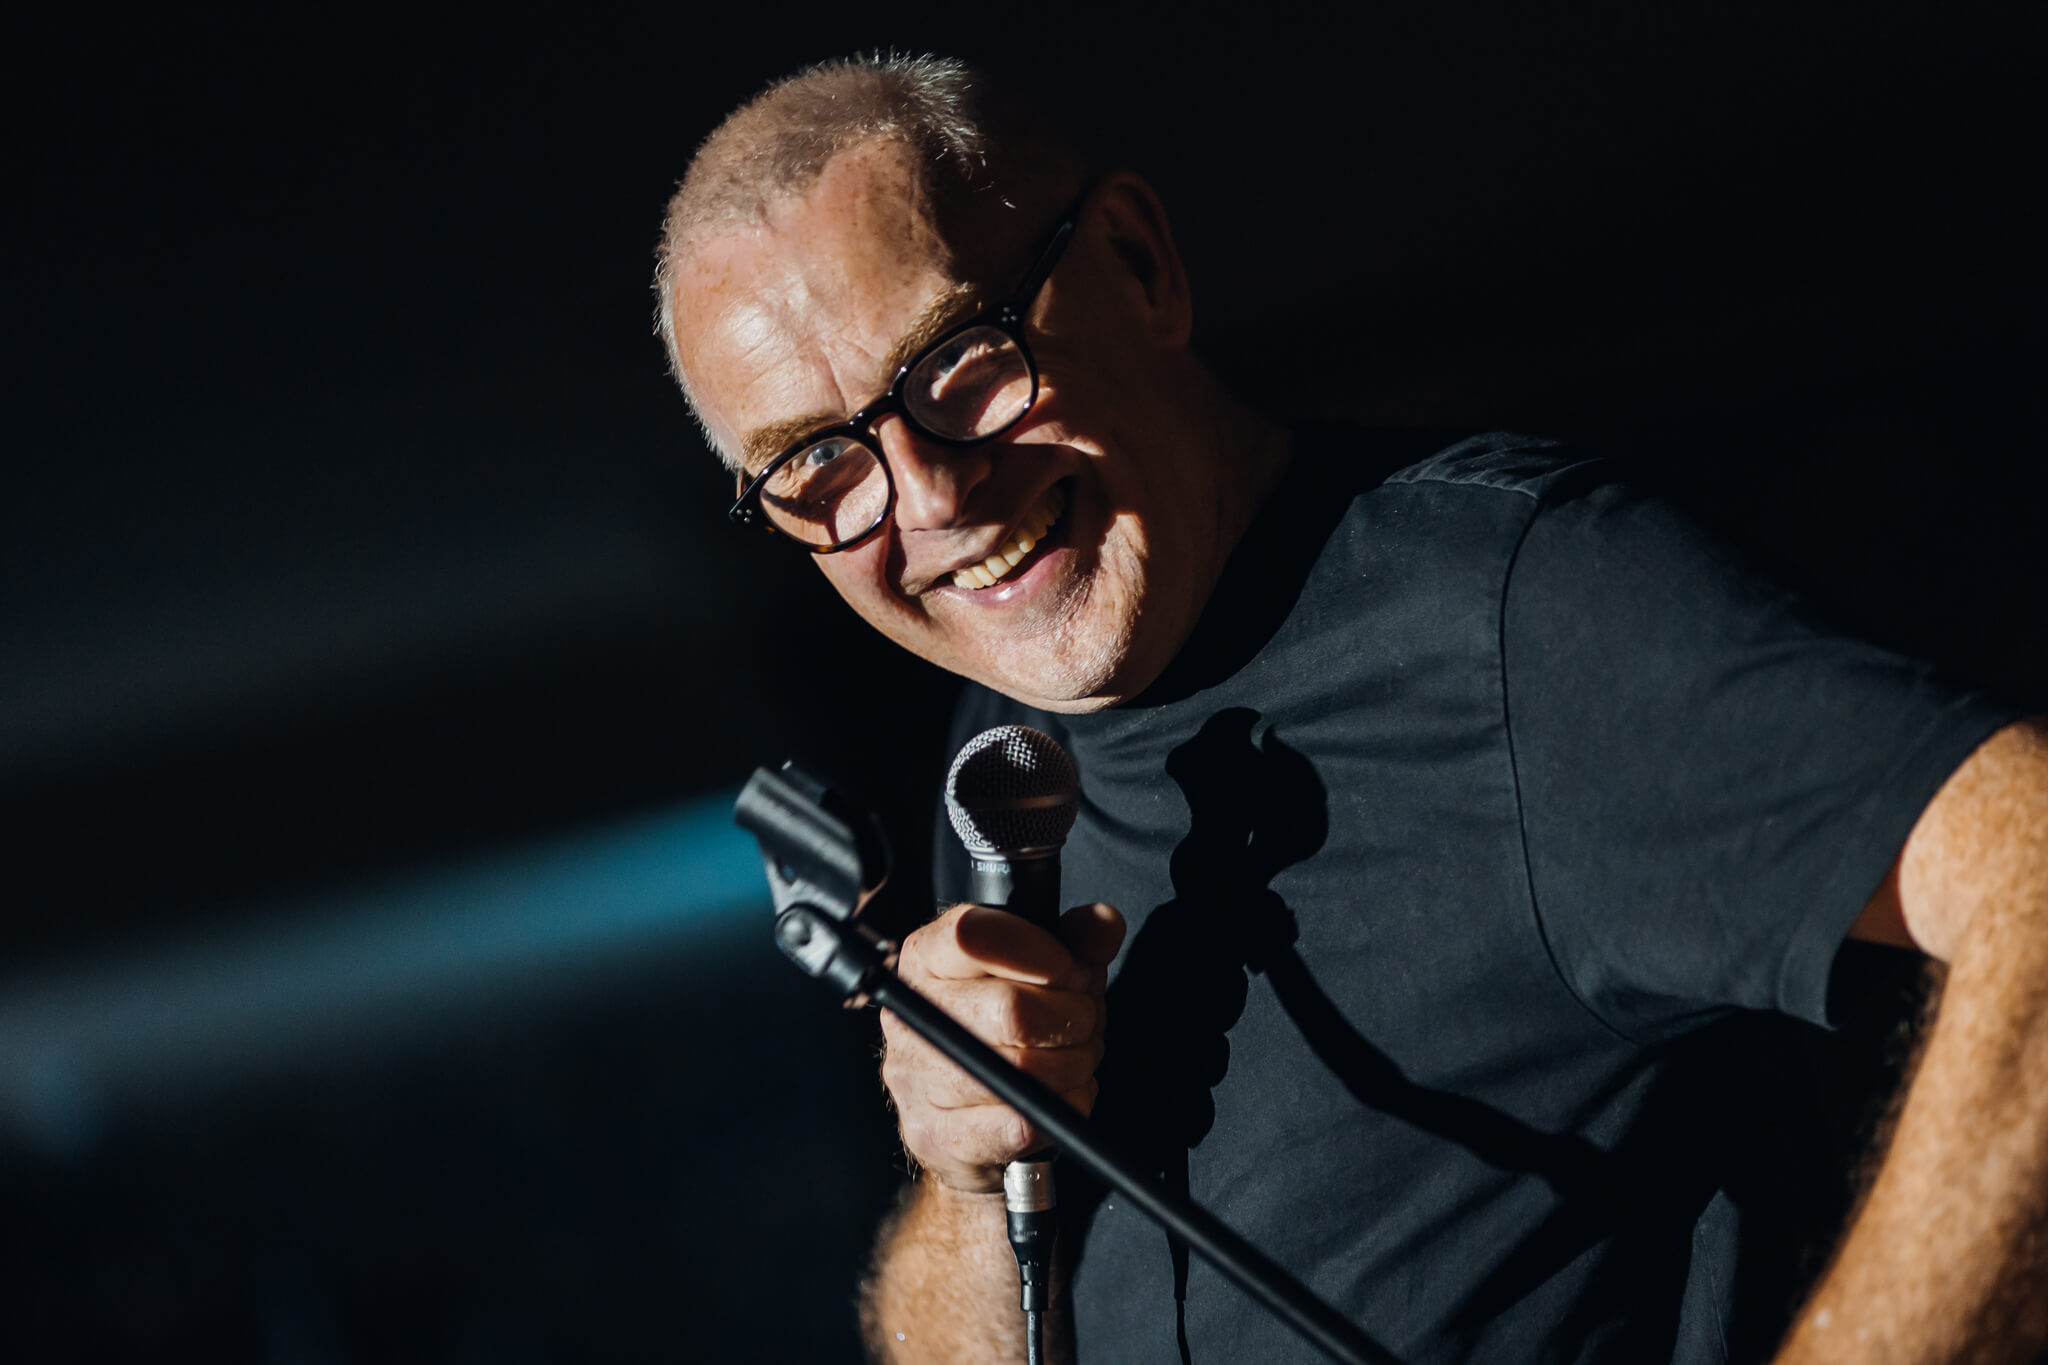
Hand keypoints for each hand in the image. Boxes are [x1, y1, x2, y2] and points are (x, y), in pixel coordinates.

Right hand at [880, 901, 1125, 1192]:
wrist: (971, 1116)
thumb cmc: (1005, 1029)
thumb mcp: (1045, 970)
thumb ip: (1078, 940)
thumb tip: (1103, 923)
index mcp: (927, 958)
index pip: (972, 935)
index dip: (1037, 952)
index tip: (1069, 969)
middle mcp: (912, 1015)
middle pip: (1010, 1009)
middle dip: (1071, 1016)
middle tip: (1084, 1020)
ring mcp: (916, 1079)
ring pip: (1021, 1071)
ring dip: (1072, 1065)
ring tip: (1074, 1058)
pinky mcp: (933, 1134)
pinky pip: (1016, 1124)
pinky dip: (1058, 1110)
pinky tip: (1060, 1097)